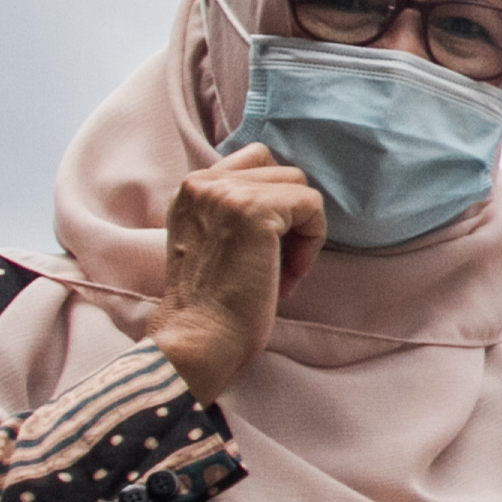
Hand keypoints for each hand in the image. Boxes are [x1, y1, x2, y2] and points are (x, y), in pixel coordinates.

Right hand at [155, 144, 325, 399]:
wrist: (198, 339)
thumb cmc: (212, 303)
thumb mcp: (215, 239)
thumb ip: (237, 208)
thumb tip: (293, 193)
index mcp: (190, 189)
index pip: (256, 161)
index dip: (276, 204)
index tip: (264, 249)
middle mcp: (201, 182)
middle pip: (280, 171)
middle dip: (290, 217)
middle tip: (276, 264)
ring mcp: (226, 193)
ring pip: (299, 186)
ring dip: (301, 231)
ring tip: (280, 272)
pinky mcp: (255, 211)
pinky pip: (312, 206)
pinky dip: (312, 244)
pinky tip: (288, 277)